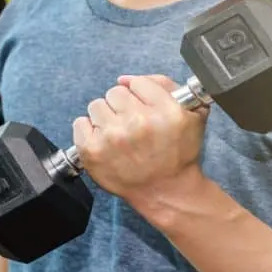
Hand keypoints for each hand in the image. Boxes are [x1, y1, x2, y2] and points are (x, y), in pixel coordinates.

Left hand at [72, 74, 209, 201]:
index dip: (141, 96)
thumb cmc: (178, 154)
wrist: (165, 191)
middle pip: (115, 92)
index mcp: (166, 111)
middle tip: (132, 126)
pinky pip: (80, 123)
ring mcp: (113, 137)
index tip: (146, 110)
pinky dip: (89, 132)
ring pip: (96, 106)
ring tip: (118, 136)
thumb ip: (163, 85)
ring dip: (106, 119)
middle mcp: (139, 122)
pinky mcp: (93, 151)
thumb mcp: (191, 115)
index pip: (138, 83)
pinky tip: (105, 143)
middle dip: (122, 107)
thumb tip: (124, 80)